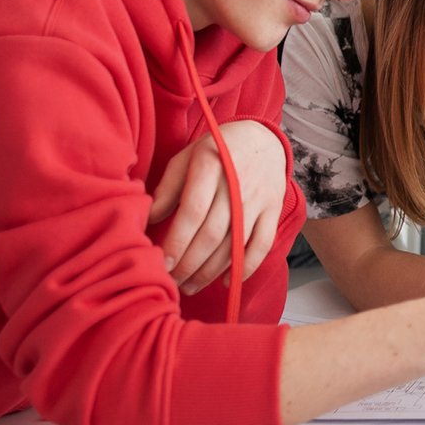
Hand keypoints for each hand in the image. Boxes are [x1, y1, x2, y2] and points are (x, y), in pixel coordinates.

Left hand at [149, 121, 287, 295]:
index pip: (193, 212)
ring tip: (190, 286)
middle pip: (212, 233)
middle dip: (190, 264)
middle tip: (172, 281)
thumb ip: (168, 188)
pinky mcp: (274, 210)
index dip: (177, 242)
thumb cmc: (217, 151)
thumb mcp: (187, 157)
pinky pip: (262, 244)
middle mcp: (238, 183)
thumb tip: (150, 220)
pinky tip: (227, 282)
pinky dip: (246, 267)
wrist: (263, 139)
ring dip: (211, 271)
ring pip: (234, 244)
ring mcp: (259, 198)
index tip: (163, 264)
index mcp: (211, 166)